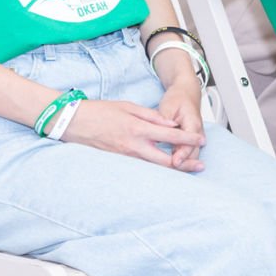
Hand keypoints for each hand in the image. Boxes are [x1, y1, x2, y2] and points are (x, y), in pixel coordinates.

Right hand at [61, 97, 205, 170]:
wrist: (73, 123)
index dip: (188, 138)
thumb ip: (150, 115)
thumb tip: (170, 123)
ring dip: (172, 168)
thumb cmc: (99, 111)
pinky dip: (155, 169)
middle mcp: (134, 145)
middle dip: (185, 163)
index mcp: (137, 127)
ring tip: (187, 169)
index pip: (169, 135)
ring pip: (155, 168)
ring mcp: (126, 157)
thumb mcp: (127, 106)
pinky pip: (142, 168)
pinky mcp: (119, 162)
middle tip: (200, 165)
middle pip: (166, 160)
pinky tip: (163, 169)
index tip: (201, 139)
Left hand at [157, 75, 206, 171]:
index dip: (182, 154)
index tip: (175, 161)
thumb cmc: (178, 98)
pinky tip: (170, 166)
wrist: (186, 93)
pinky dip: (180, 159)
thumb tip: (158, 131)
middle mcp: (196, 132)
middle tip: (172, 170)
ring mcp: (193, 137)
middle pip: (192, 153)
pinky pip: (185, 152)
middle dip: (183, 163)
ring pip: (190, 155)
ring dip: (182, 163)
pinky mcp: (188, 140)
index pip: (189, 142)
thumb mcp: (169, 105)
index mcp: (193, 123)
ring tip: (171, 171)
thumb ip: (164, 119)